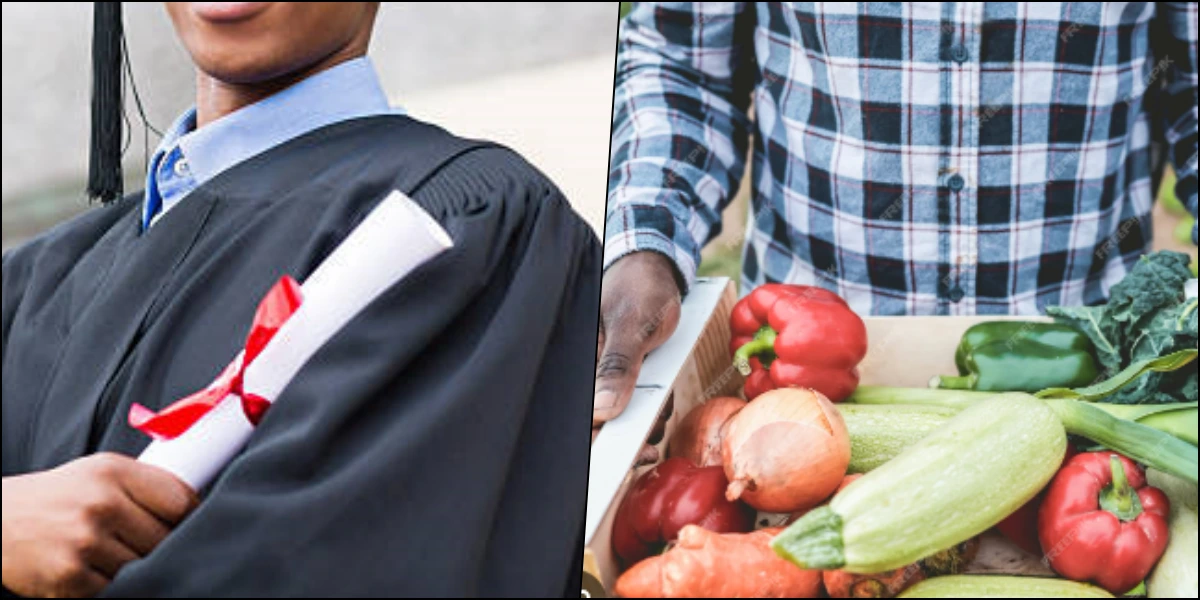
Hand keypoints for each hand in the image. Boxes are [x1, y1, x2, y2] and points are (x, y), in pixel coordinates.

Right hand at [2, 453, 197, 597]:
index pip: (180, 500)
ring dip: (134, 567)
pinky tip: (95, 570)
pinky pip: (115, 589)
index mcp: (113, 472)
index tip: (187, 523)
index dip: (190, 516)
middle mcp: (100, 504)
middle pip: (165, 539)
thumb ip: (143, 485)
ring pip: (142, 567)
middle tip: (141, 542)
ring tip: (112, 554)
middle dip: (158, 544)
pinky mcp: (70, 577)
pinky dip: (111, 585)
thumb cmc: (58, 497)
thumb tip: (193, 509)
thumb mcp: (99, 472)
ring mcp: (85, 542)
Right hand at [593, 252, 682, 431]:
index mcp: (579, 360)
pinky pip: (633, 401)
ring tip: (662, 413)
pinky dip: (650, 408)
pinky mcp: (625, 373)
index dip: (599, 440)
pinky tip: (663, 403)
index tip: (628, 454)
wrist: (656, 268)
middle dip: (625, 437)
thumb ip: (618, 366)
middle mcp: (588, 371)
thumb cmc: (640, 288)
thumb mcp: (633, 325)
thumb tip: (603, 411)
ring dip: (642, 423)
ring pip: (617, 415)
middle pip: (597, 420)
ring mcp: (606, 372)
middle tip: (651, 446)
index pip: (580, 412)